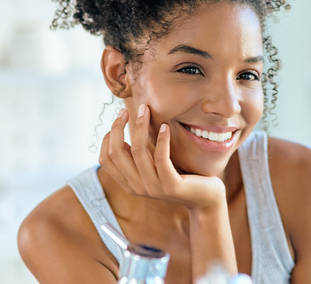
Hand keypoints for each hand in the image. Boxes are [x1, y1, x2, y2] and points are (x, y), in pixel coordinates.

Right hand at [99, 104, 225, 210]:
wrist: (204, 200)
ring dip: (140, 126)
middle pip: (116, 153)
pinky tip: (165, 127)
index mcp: (128, 183)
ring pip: (137, 150)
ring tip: (146, 110)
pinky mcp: (171, 185)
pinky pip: (161, 157)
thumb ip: (137, 156)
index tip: (119, 118)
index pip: (105, 159)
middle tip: (126, 109)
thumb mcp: (152, 167)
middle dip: (118, 127)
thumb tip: (119, 132)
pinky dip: (161, 139)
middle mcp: (136, 187)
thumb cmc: (179, 177)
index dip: (108, 136)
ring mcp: (153, 187)